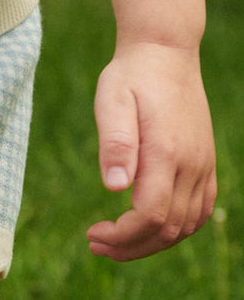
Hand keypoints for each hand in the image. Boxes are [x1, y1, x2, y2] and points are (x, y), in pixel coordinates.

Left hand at [86, 42, 215, 260]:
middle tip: (96, 244)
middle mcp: (192, 163)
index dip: (121, 236)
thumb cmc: (131, 77)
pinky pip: (201, 210)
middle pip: (168, 229)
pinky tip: (148, 228)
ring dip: (151, 244)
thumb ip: (115, 145)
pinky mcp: (206, 163)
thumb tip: (116, 188)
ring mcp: (203, 165)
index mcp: (167, 153)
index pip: (150, 216)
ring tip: (116, 242)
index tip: (92, 233)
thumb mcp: (112, 102)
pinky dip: (176, 229)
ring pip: (186, 226)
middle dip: (130, 247)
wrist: (165, 53)